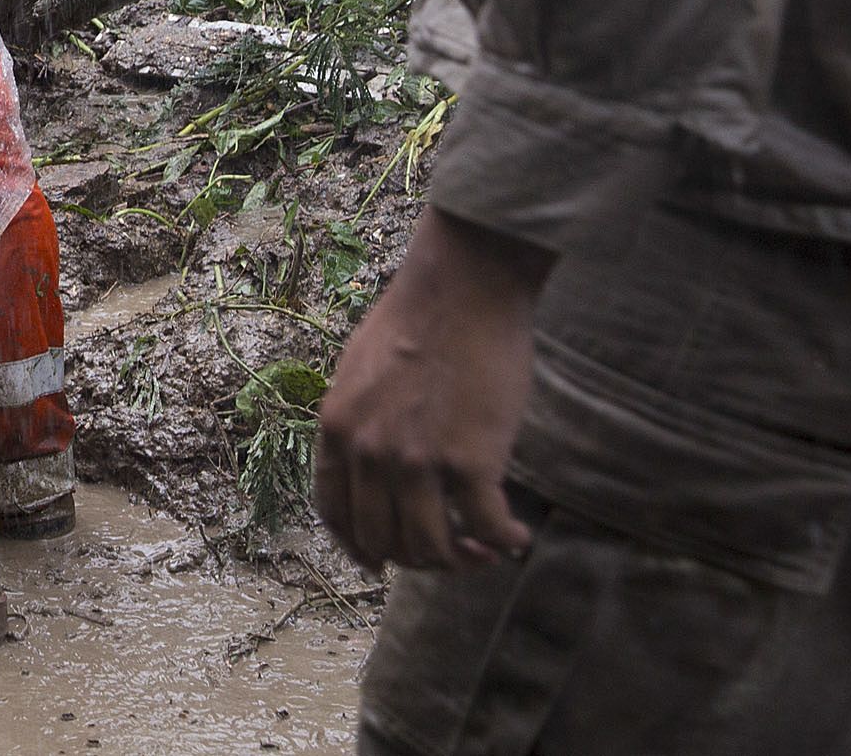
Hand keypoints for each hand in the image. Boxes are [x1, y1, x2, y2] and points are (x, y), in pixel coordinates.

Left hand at [314, 206, 551, 570]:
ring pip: (431, 547)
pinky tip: (516, 537)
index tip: (382, 560)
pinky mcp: (469, 461)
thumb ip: (360, 421)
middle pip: (382, 540)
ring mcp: (416, 460)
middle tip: (450, 553)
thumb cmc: (418, 321)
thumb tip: (370, 461)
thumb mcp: (359, 372)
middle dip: (417, 559)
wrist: (462, 290)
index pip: (334, 512)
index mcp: (336, 429)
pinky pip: (486, 529)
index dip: (359, 546)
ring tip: (485, 550)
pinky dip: (504, 542)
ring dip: (461, 560)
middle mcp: (368, 452)